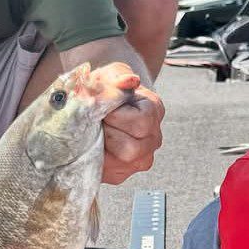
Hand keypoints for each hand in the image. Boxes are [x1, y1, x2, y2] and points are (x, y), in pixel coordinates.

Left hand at [98, 63, 164, 184]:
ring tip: (95, 131)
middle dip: (107, 133)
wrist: (98, 104)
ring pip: (121, 163)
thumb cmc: (106, 88)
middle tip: (96, 122)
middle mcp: (153, 139)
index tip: (102, 109)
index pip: (140, 123)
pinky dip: (95, 159)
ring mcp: (140, 160)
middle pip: (131, 148)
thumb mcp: (110, 75)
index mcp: (154, 110)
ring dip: (101, 147)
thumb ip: (118, 76)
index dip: (115, 116)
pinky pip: (108, 172)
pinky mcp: (121, 174)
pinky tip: (93, 144)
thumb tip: (129, 81)